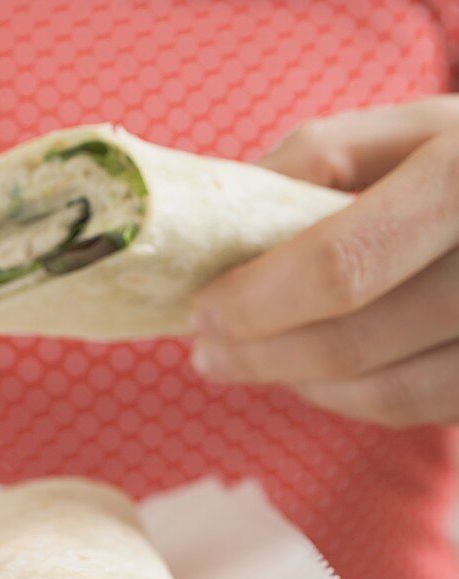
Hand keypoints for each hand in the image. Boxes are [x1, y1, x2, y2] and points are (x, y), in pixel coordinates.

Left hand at [192, 97, 458, 426]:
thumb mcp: (412, 128)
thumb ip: (320, 158)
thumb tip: (222, 222)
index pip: (342, 264)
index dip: (258, 301)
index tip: (203, 311)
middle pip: (354, 342)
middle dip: (260, 355)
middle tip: (208, 353)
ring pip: (383, 392)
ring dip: (298, 383)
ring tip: (251, 361)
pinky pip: (415, 410)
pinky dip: (351, 398)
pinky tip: (314, 374)